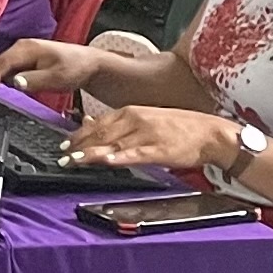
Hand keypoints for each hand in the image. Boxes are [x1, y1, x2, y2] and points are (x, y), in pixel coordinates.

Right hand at [0, 39, 101, 101]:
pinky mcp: (23, 62)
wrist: (89, 63)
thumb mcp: (57, 77)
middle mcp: (20, 49)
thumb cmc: (75, 67)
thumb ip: (34, 80)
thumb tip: (14, 83)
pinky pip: (1, 68)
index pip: (1, 64)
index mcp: (26, 50)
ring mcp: (21, 55)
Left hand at [66, 105, 246, 173]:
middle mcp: (136, 120)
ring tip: (75, 161)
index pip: (98, 123)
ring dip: (92, 153)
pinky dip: (121, 157)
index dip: (78, 135)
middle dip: (79, 146)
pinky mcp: (160, 149)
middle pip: (101, 134)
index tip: (63, 145)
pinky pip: (136, 153)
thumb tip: (91, 123)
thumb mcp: (145, 119)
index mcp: (131, 112)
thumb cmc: (179, 127)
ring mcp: (147, 134)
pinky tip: (108, 161)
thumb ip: (119, 122)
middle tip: (62, 157)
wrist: (209, 133)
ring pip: (114, 143)